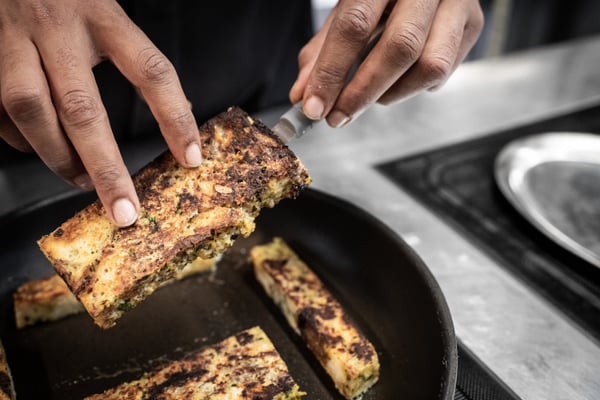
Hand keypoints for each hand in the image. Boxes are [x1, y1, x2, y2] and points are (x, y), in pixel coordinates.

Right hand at [0, 0, 201, 225]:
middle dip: (105, 169)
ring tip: (82, 181)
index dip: (174, 118)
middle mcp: (55, 25)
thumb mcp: (108, 15)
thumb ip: (136, 58)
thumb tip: (178, 116)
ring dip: (58, 158)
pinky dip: (21, 139)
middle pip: (81, 108)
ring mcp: (10, 38)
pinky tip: (41, 148)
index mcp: (102, 14)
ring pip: (30, 111)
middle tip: (124, 210)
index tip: (190, 159)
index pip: (151, 71)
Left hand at [290, 0, 483, 126]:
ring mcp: (457, 3)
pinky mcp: (473, 24)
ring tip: (370, 95)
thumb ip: (323, 51)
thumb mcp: (347, 9)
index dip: (331, 71)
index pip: (355, 25)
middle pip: (398, 48)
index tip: (314, 106)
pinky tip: (398, 78)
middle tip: (338, 117)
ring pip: (430, 66)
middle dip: (363, 92)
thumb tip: (303, 95)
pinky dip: (414, 87)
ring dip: (392, 93)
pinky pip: (444, 71)